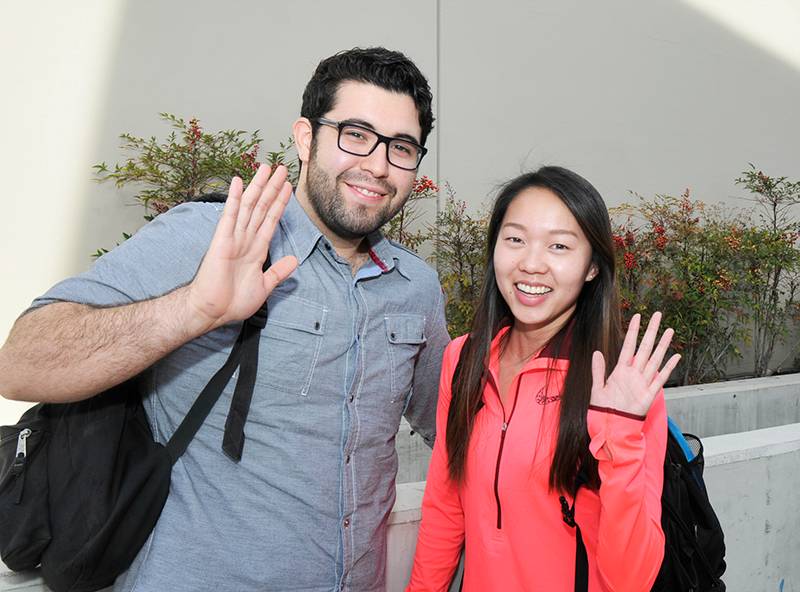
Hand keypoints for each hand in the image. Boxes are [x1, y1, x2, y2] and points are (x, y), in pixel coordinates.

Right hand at [187, 164, 297, 331]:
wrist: (213, 311)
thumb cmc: (234, 301)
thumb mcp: (264, 286)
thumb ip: (279, 271)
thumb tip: (295, 260)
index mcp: (257, 249)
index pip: (271, 220)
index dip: (280, 203)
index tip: (288, 187)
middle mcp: (246, 239)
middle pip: (262, 207)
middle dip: (272, 188)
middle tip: (282, 168)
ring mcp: (234, 237)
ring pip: (249, 206)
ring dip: (258, 186)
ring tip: (267, 168)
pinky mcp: (221, 240)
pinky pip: (229, 215)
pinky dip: (234, 198)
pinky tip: (238, 182)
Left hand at [590, 312, 680, 416]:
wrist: (612, 426)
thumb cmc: (604, 409)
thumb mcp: (597, 389)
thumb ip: (598, 371)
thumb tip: (596, 352)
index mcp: (620, 370)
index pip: (628, 346)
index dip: (633, 331)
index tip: (637, 316)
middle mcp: (634, 373)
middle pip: (645, 348)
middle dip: (651, 331)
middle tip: (658, 315)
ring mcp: (643, 382)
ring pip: (655, 359)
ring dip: (662, 345)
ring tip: (669, 330)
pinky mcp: (650, 394)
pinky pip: (661, 378)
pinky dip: (668, 367)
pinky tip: (675, 356)